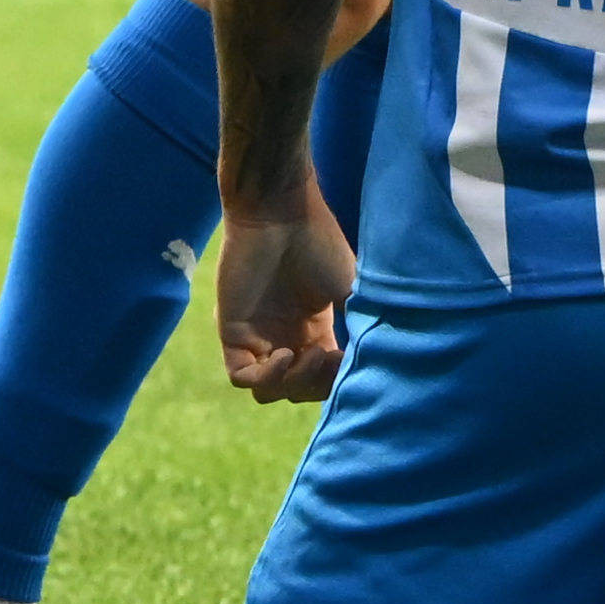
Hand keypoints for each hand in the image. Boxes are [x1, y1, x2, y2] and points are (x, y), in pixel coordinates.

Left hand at [213, 192, 353, 403]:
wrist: (281, 213)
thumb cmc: (318, 242)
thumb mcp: (350, 289)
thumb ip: (357, 326)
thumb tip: (371, 362)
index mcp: (311, 331)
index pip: (321, 378)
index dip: (336, 379)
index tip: (351, 360)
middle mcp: (283, 338)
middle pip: (296, 390)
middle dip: (317, 384)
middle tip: (331, 356)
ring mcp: (256, 337)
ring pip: (269, 390)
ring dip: (294, 384)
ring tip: (310, 354)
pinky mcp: (232, 332)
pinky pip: (242, 377)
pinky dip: (267, 377)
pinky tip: (286, 354)